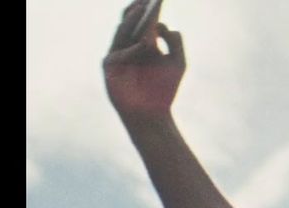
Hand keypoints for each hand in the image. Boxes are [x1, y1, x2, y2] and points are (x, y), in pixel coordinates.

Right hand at [103, 1, 184, 122]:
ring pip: (121, 31)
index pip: (142, 18)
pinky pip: (119, 53)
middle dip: (137, 9)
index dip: (147, 7)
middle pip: (129, 20)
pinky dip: (132, 50)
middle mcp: (128, 44)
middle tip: (148, 0)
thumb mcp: (178, 62)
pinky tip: (145, 46)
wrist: (153, 114)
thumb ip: (175, 42)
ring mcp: (117, 54)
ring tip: (143, 10)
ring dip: (132, 20)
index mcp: (143, 41)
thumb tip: (163, 24)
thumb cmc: (165, 89)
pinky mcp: (109, 67)